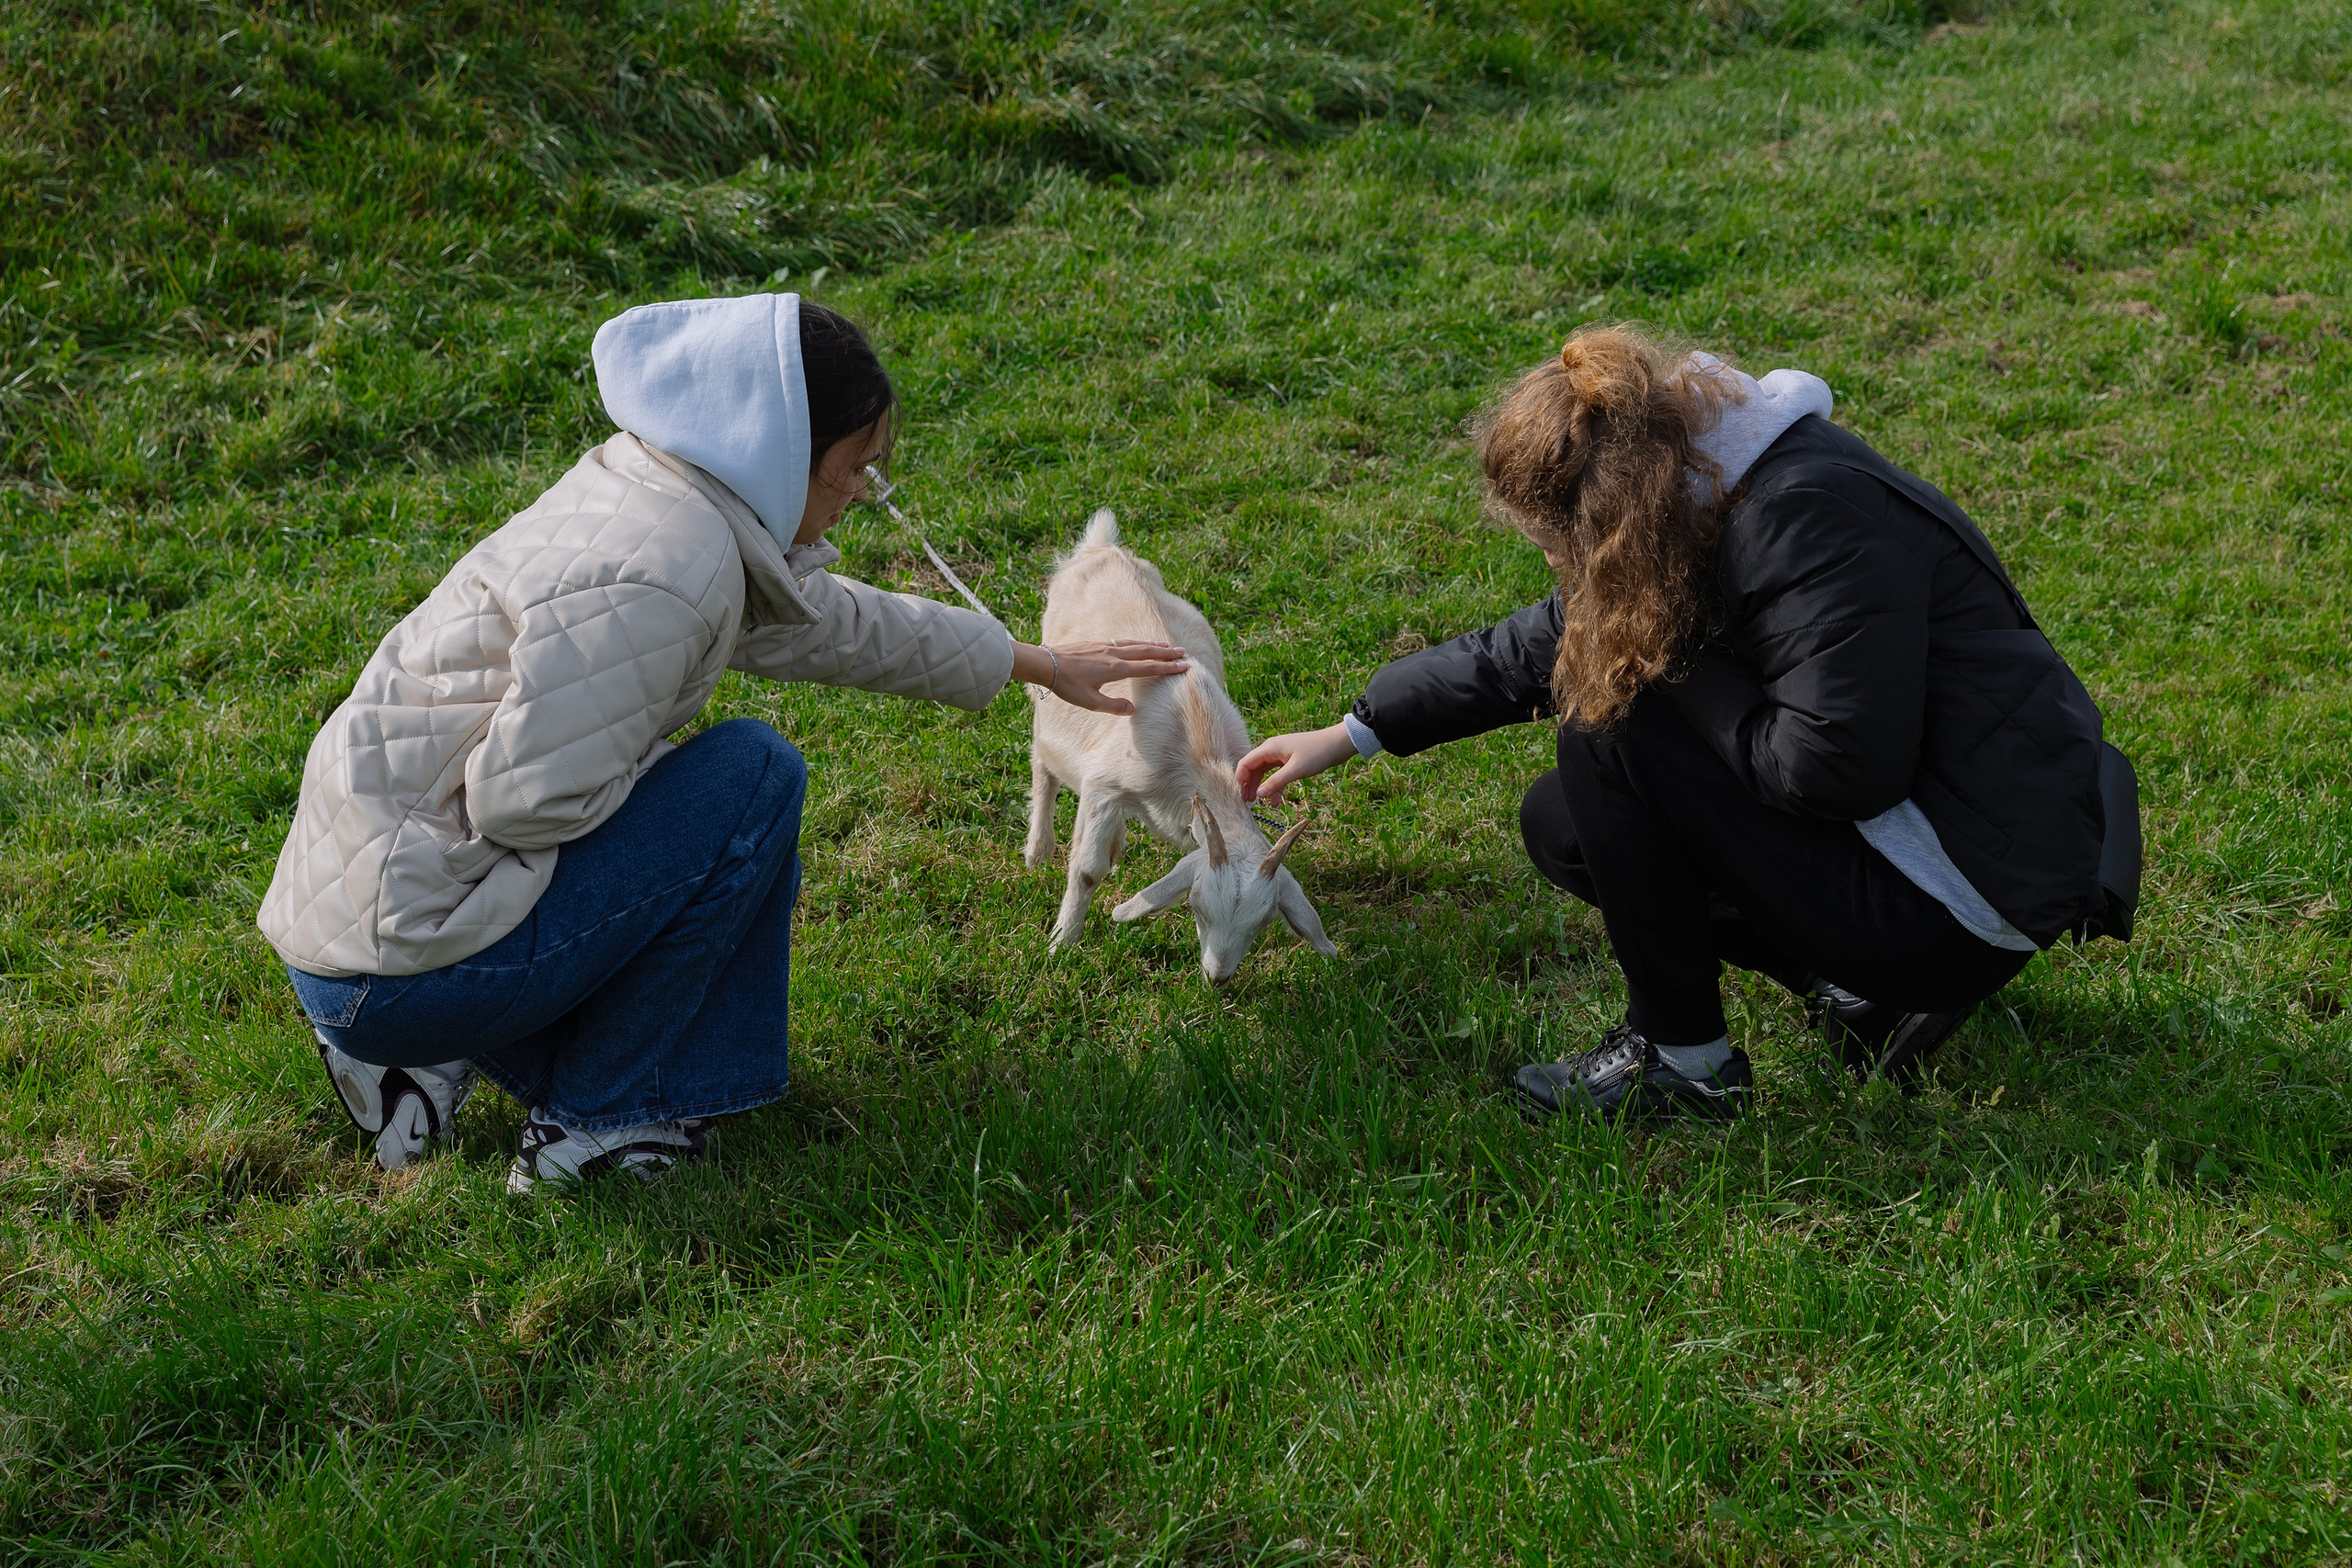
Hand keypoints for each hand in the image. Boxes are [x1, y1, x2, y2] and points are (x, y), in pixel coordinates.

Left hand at [1014, 639, 1188, 714]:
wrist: (1046, 663)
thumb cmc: (1067, 684)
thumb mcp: (1090, 701)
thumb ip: (1113, 706)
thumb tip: (1132, 709)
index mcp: (1115, 669)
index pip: (1147, 668)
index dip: (1167, 668)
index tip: (1183, 666)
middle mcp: (1113, 655)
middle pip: (1145, 652)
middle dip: (1166, 653)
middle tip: (1183, 652)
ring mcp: (1104, 647)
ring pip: (1134, 644)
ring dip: (1152, 645)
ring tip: (1165, 646)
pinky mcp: (1096, 644)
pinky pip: (1122, 641)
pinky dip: (1134, 642)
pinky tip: (1135, 643)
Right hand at [1237, 722, 1358, 802]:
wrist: (1337, 744)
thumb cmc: (1317, 753)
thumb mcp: (1295, 770)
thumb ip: (1276, 782)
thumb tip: (1258, 795)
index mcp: (1270, 748)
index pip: (1246, 763)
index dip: (1240, 779)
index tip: (1239, 795)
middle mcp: (1272, 750)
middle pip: (1253, 768)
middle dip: (1249, 785)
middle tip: (1247, 803)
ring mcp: (1281, 756)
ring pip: (1265, 773)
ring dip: (1261, 787)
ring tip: (1258, 804)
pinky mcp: (1290, 761)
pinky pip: (1277, 775)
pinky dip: (1275, 787)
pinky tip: (1276, 802)